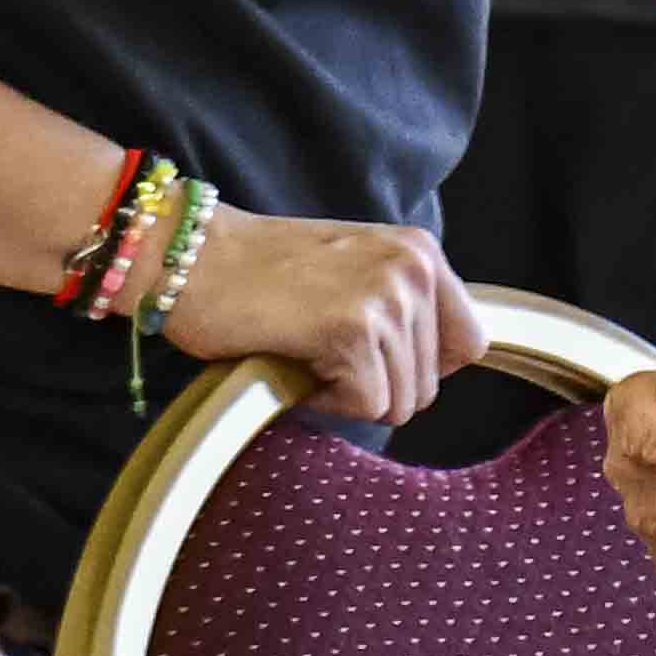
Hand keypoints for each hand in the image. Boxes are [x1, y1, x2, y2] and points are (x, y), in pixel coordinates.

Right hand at [166, 204, 486, 422]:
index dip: (417, 368)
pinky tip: (294, 360)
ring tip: (304, 347)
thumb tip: (439, 370)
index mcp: (421, 250)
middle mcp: (414, 267)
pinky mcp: (353, 329)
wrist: (187, 258)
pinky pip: (367, 406)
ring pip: (401, 402)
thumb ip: (402, 308)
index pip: (467, 343)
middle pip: (431, 384)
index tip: (367, 357)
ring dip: (347, 393)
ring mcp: (386, 296)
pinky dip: (325, 399)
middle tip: (318, 346)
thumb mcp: (354, 271)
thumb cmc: (259, 275)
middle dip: (375, 384)